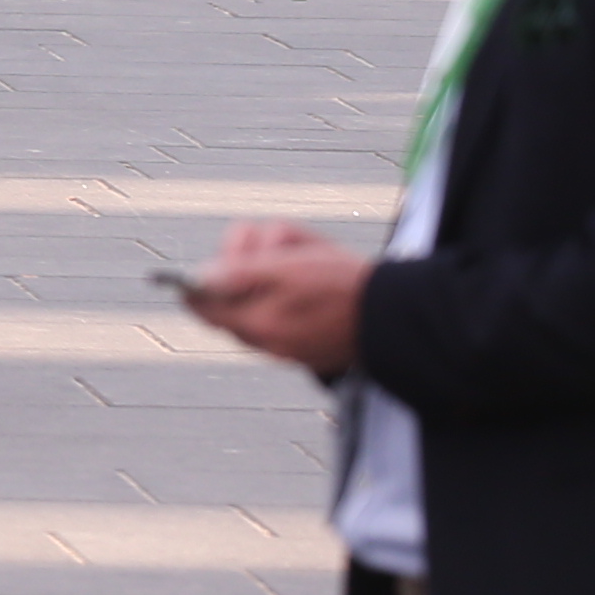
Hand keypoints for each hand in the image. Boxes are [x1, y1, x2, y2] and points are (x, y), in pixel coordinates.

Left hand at [182, 221, 369, 373]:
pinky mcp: (307, 346)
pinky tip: (310, 277)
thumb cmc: (342, 284)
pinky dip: (287, 292)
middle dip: (241, 267)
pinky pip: (281, 315)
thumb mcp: (286, 267)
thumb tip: (198, 279)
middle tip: (269, 246)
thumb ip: (238, 274)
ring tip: (297, 254)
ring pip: (256, 304)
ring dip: (267, 274)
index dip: (199, 282)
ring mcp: (288, 348)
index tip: (208, 263)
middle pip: (229, 302)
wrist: (396, 314)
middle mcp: (268, 344)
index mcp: (259, 326)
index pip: (203, 309)